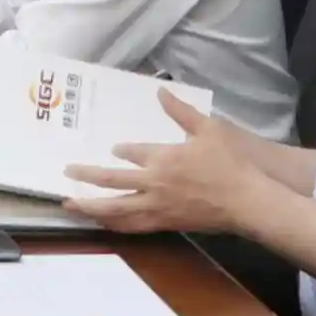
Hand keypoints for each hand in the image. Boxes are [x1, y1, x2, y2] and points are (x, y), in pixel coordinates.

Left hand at [64, 90, 260, 232]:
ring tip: (71, 205)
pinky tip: (104, 224)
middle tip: (66, 173)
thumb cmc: (230, 164)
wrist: (248, 202)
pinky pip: (134, 226)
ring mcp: (159, 207)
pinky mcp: (167, 224)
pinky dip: (115, 225)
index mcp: (162, 158)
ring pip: (116, 210)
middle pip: (111, 182)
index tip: (113, 149)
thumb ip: (181, 111)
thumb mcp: (209, 129)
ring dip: (91, 207)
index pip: (131, 153)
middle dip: (86, 177)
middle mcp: (154, 183)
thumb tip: (161, 89)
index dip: (120, 151)